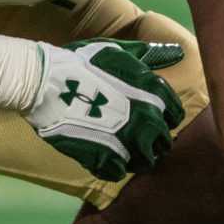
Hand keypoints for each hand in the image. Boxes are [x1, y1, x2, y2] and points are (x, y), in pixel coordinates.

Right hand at [23, 37, 183, 181]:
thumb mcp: (118, 50)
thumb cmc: (81, 62)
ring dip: (136, 158)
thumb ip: (149, 55)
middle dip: (153, 142)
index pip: (176, 116)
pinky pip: (119, 173)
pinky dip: (113, 168)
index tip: (150, 119)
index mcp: (153, 91)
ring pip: (145, 162)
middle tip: (134, 137)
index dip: (164, 119)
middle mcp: (147, 117)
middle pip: (163, 142)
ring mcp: (127, 139)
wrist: (45, 81)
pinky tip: (103, 157)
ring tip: (120, 150)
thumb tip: (177, 52)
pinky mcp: (104, 157)